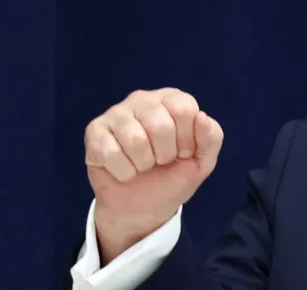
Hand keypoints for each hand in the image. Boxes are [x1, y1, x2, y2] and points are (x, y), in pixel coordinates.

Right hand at [84, 88, 223, 262]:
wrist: (142, 208)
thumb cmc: (172, 177)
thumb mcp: (201, 162)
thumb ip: (211, 138)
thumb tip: (202, 117)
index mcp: (172, 99)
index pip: (185, 110)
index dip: (186, 140)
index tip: (182, 153)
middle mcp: (143, 99)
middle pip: (160, 125)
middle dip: (164, 155)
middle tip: (160, 161)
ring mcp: (116, 113)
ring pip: (135, 140)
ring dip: (143, 165)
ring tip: (143, 165)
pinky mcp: (95, 131)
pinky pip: (111, 153)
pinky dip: (123, 172)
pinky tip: (124, 170)